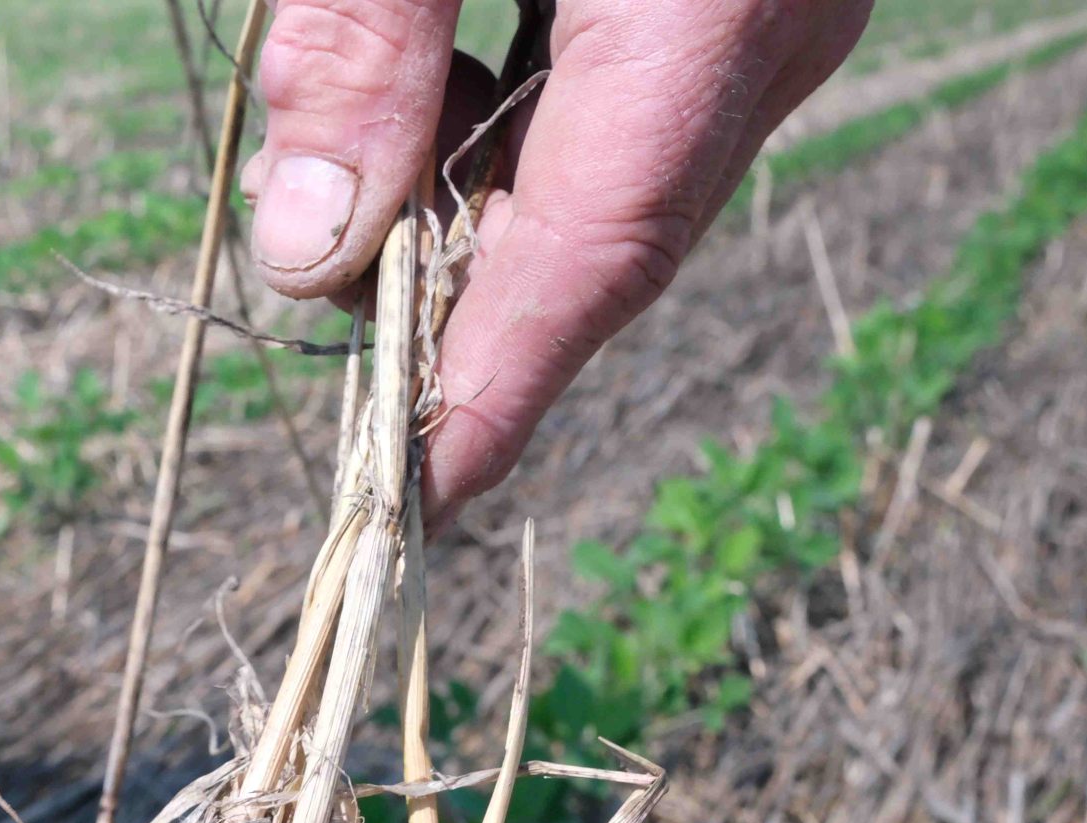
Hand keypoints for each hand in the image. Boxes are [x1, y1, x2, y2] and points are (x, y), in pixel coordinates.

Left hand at [240, 0, 870, 519]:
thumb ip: (357, 52)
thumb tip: (304, 258)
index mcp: (711, 7)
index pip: (596, 256)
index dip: (495, 394)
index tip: (413, 508)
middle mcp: (778, 32)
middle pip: (601, 236)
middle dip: (445, 279)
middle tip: (314, 242)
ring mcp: (782, 15)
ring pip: (614, 181)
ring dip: (467, 189)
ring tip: (352, 114)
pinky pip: (635, 110)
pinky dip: (520, 123)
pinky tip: (433, 66)